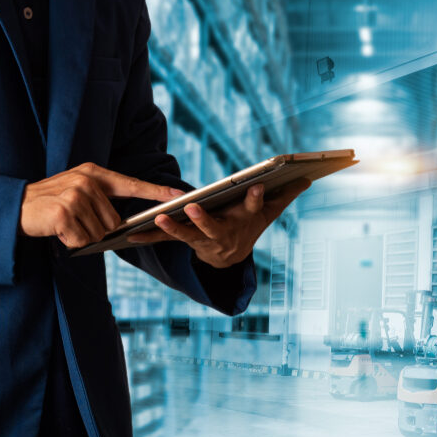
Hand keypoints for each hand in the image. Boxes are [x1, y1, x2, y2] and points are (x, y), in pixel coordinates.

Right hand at [20, 162, 181, 247]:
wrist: (15, 206)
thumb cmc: (52, 202)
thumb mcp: (78, 190)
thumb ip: (102, 199)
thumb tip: (122, 223)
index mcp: (95, 174)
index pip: (133, 184)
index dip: (157, 191)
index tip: (179, 195)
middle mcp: (88, 181)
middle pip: (114, 221)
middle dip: (97, 228)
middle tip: (75, 221)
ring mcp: (75, 196)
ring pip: (100, 233)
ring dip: (83, 235)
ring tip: (66, 224)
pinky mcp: (64, 213)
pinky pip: (83, 240)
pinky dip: (71, 242)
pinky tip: (59, 230)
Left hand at [127, 178, 310, 268]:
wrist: (230, 258)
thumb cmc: (249, 227)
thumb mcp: (268, 213)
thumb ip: (285, 196)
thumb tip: (308, 178)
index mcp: (243, 222)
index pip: (252, 209)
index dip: (255, 200)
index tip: (258, 187)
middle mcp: (222, 233)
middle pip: (213, 227)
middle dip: (204, 219)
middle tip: (193, 207)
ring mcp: (202, 240)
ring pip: (186, 235)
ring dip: (171, 228)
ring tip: (158, 218)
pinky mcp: (184, 241)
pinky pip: (164, 240)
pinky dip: (148, 237)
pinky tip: (128, 235)